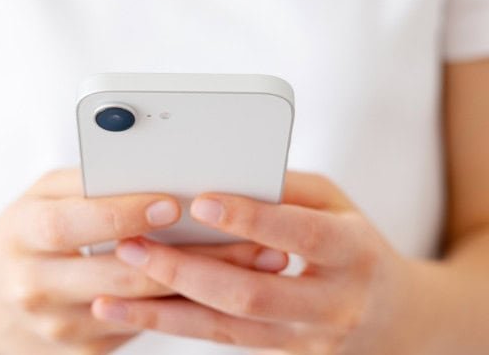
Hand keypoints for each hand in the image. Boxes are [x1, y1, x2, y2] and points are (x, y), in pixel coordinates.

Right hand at [0, 169, 287, 353]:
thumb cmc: (23, 237)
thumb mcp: (39, 199)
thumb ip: (87, 183)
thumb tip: (154, 169)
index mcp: (21, 234)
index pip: (72, 224)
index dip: (123, 213)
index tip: (173, 201)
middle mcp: (35, 286)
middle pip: (120, 274)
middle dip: (193, 256)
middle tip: (250, 236)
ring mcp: (60, 328)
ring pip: (143, 308)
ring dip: (205, 284)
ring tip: (257, 259)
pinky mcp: (85, 353)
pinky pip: (144, 328)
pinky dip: (188, 306)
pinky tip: (227, 285)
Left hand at [92, 171, 421, 353]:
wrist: (397, 319)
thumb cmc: (352, 242)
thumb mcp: (334, 203)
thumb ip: (282, 188)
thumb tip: (217, 168)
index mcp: (352, 250)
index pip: (300, 235)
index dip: (251, 219)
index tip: (199, 201)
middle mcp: (334, 302)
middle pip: (250, 293)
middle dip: (184, 270)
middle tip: (129, 246)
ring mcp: (307, 337)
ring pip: (226, 328)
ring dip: (162, 312)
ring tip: (107, 297)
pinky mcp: (281, 354)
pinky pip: (221, 341)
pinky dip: (174, 324)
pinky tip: (131, 313)